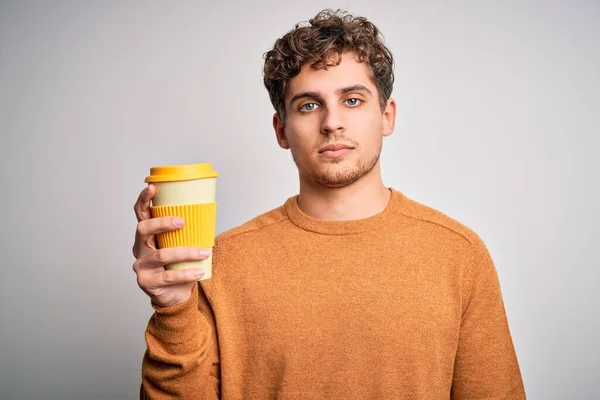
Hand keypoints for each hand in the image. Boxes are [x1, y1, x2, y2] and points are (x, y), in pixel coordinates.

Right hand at [132, 184, 209, 307]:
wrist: (174, 295)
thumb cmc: (178, 265)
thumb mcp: (181, 245)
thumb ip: (187, 232)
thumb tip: (208, 211)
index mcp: (146, 235)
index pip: (140, 214)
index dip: (143, 200)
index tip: (152, 187)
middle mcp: (139, 248)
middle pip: (143, 229)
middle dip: (162, 223)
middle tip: (182, 222)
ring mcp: (141, 265)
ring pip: (161, 254)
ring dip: (186, 252)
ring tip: (204, 252)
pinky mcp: (147, 282)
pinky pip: (168, 276)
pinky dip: (186, 273)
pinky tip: (199, 272)